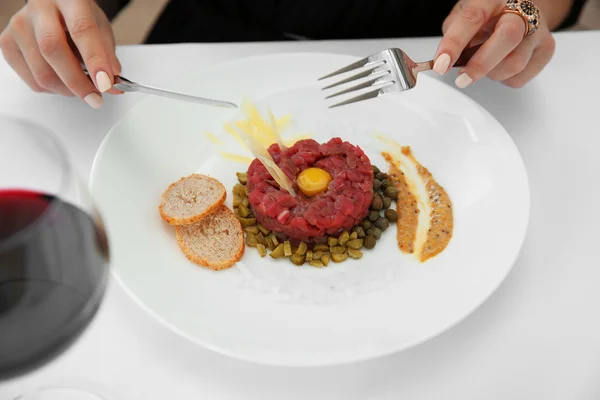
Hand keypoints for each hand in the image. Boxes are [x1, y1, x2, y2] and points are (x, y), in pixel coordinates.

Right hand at [0, 0, 120, 107]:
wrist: (56, 5)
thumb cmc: (80, 16)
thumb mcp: (101, 29)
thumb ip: (108, 57)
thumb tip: (112, 86)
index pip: (81, 29)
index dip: (95, 60)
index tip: (106, 84)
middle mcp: (39, 9)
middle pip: (52, 50)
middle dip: (78, 82)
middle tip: (96, 98)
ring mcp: (19, 25)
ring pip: (41, 71)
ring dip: (67, 90)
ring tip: (82, 87)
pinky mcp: (7, 43)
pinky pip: (31, 80)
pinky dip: (52, 89)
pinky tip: (62, 80)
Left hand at [433, 0, 555, 88]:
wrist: (519, 9)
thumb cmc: (487, 14)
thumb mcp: (464, 13)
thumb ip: (453, 32)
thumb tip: (443, 61)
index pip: (472, 18)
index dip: (454, 43)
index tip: (441, 64)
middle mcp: (521, 9)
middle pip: (508, 37)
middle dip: (481, 64)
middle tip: (462, 79)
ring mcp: (539, 29)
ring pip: (515, 63)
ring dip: (491, 73)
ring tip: (483, 64)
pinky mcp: (546, 48)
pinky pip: (520, 77)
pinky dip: (503, 79)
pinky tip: (499, 65)